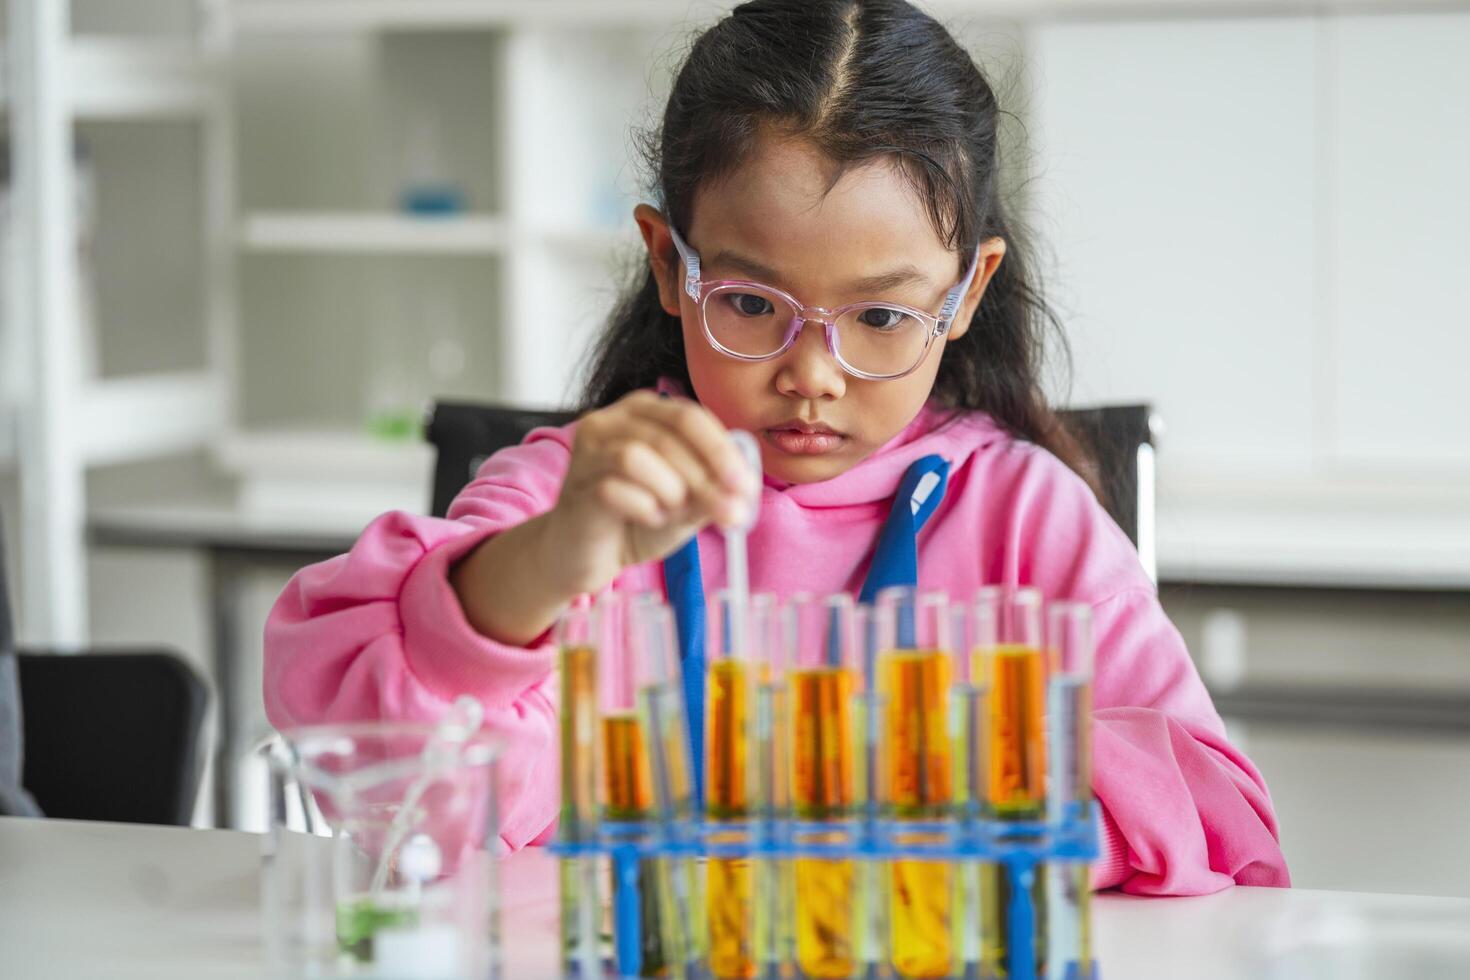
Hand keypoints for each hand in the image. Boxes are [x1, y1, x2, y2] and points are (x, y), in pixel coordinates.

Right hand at [544, 390, 752, 594]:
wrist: (586, 556)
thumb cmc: (636, 520)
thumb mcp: (687, 503)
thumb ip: (713, 491)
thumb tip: (743, 493)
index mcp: (644, 412)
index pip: (691, 416)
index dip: (722, 451)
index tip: (745, 487)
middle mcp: (612, 419)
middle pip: (670, 432)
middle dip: (706, 475)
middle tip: (728, 511)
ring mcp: (589, 449)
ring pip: (639, 456)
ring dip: (669, 492)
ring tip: (671, 513)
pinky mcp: (577, 481)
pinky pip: (616, 488)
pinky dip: (643, 508)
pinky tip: (647, 520)